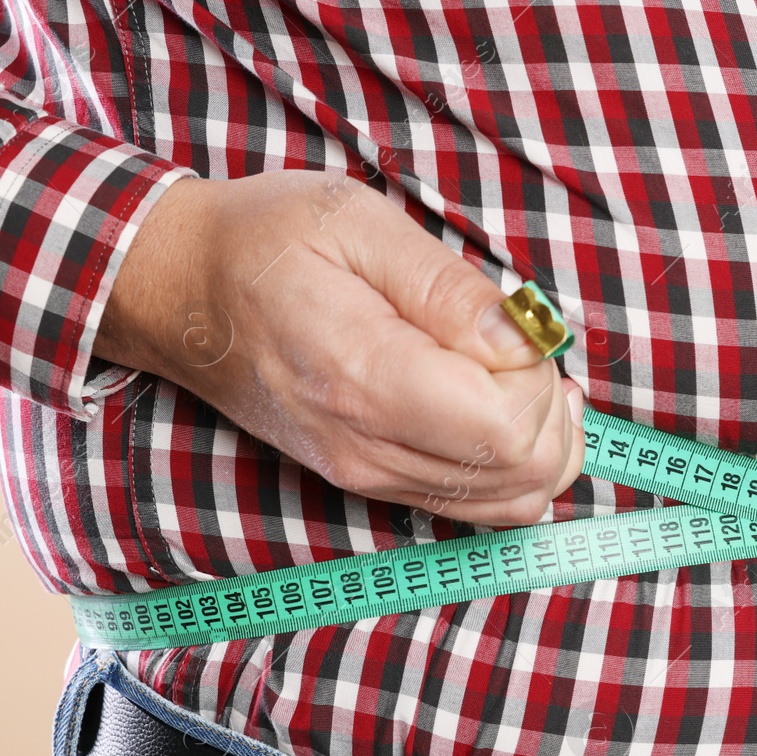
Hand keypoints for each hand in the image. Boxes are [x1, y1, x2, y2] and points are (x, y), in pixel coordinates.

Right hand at [94, 171, 584, 525]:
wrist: (179, 292)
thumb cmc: (265, 241)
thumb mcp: (359, 223)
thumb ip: (450, 288)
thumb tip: (526, 338)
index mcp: (364, 377)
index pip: (507, 427)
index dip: (540, 377)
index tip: (518, 326)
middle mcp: (367, 447)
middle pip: (522, 473)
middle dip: (552, 410)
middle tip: (528, 348)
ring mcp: (368, 475)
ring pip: (512, 502)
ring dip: (544, 441)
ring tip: (525, 374)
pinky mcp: (372, 482)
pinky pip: (480, 506)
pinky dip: (516, 465)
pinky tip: (505, 406)